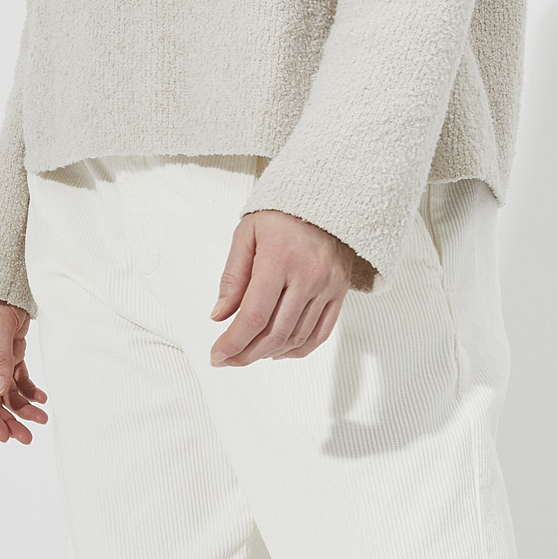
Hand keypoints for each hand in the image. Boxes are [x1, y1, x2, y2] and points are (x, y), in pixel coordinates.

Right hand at [0, 293, 48, 442]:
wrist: (7, 277)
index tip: (3, 435)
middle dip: (8, 420)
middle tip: (26, 438)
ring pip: (6, 394)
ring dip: (22, 409)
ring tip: (42, 420)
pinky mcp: (9, 355)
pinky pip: (18, 380)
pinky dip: (29, 391)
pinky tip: (42, 399)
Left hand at [210, 211, 367, 366]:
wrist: (327, 199)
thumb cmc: (282, 214)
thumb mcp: (247, 234)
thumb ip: (233, 277)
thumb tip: (219, 316)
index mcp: (279, 258)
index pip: (254, 315)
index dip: (234, 342)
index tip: (217, 355)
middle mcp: (307, 276)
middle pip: (275, 333)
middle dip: (247, 354)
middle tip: (228, 360)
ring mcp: (327, 287)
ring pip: (297, 337)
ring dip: (269, 354)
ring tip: (249, 354)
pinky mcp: (339, 292)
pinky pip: (320, 333)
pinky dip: (298, 350)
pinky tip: (279, 352)